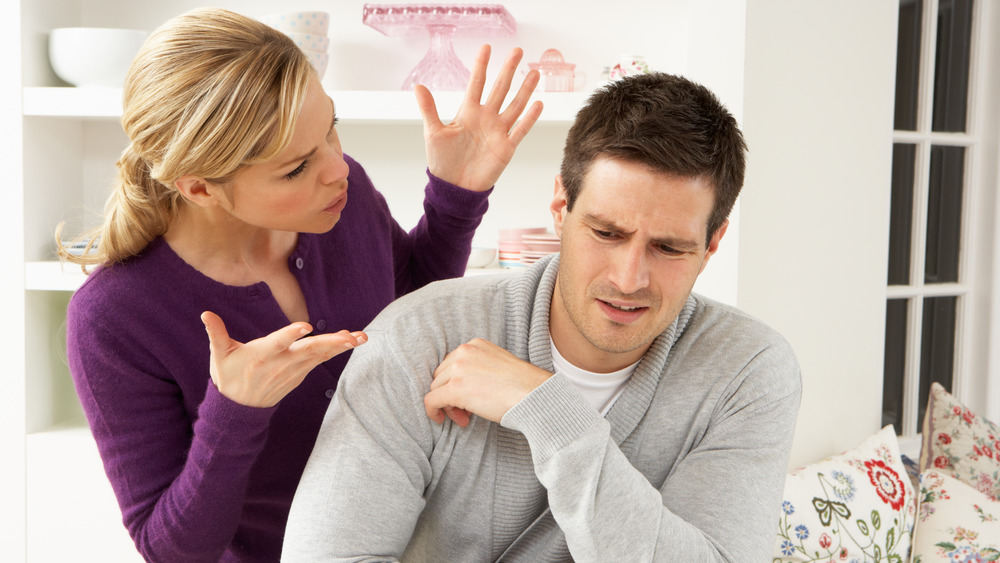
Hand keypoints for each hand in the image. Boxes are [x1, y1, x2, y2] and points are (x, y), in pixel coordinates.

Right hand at [201, 311, 366, 407]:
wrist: (239, 410)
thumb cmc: (228, 377)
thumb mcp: (219, 356)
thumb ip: (215, 333)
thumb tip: (205, 313)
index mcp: (261, 355)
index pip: (278, 342)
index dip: (291, 334)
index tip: (305, 326)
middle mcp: (280, 363)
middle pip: (308, 351)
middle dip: (331, 343)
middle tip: (351, 337)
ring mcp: (293, 370)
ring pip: (320, 355)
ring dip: (341, 346)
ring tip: (361, 338)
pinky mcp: (300, 374)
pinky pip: (321, 360)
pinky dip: (336, 351)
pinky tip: (351, 342)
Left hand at [415, 44, 543, 191]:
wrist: (454, 187)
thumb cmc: (442, 161)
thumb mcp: (433, 133)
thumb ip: (429, 109)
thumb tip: (418, 86)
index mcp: (468, 112)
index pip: (477, 83)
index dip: (481, 66)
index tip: (486, 47)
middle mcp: (486, 118)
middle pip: (500, 89)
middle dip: (508, 69)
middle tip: (517, 50)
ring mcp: (498, 131)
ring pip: (515, 105)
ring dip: (525, 90)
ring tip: (534, 72)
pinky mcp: (506, 147)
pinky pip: (520, 130)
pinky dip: (529, 118)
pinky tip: (538, 104)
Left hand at [424, 338, 550, 425]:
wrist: (534, 395)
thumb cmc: (522, 386)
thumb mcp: (498, 366)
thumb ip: (478, 369)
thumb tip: (461, 387)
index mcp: (475, 344)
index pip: (452, 363)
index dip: (455, 382)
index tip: (467, 398)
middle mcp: (464, 351)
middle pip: (441, 375)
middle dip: (449, 394)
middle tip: (465, 412)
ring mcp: (458, 369)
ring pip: (435, 388)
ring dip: (447, 404)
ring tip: (464, 417)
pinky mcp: (455, 388)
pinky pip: (431, 400)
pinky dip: (432, 411)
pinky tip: (440, 420)